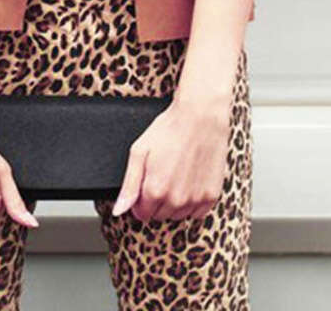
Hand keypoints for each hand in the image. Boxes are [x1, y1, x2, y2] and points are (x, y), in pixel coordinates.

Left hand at [110, 97, 231, 220]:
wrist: (201, 116)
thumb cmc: (169, 129)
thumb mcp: (140, 151)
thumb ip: (129, 184)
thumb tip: (119, 210)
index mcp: (155, 190)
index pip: (141, 213)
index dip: (140, 199)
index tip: (146, 182)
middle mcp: (176, 200)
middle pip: (159, 215)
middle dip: (157, 200)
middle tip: (162, 173)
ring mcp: (195, 199)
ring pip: (178, 215)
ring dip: (175, 202)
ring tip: (177, 174)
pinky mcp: (211, 196)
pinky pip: (197, 212)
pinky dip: (193, 201)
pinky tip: (190, 180)